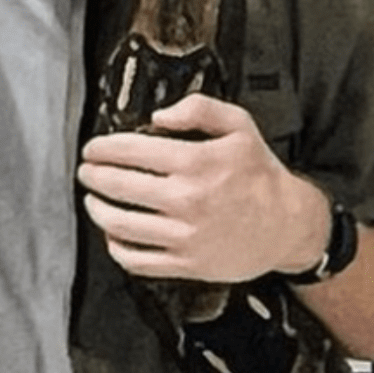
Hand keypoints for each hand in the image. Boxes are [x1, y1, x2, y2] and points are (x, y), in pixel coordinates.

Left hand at [77, 93, 330, 282]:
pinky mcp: (185, 263)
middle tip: (87, 171)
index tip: (92, 149)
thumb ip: (199, 109)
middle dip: (94, 176)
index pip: (131, 151)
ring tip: (92, 200)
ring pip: (120, 224)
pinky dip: (116, 246)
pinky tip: (113, 233)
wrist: (286, 225)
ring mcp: (184, 236)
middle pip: (119, 187)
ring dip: (97, 209)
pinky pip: (136, 259)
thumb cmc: (259, 174)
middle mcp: (187, 200)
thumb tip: (158, 116)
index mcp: (197, 163)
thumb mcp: (240, 126)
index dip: (103, 148)